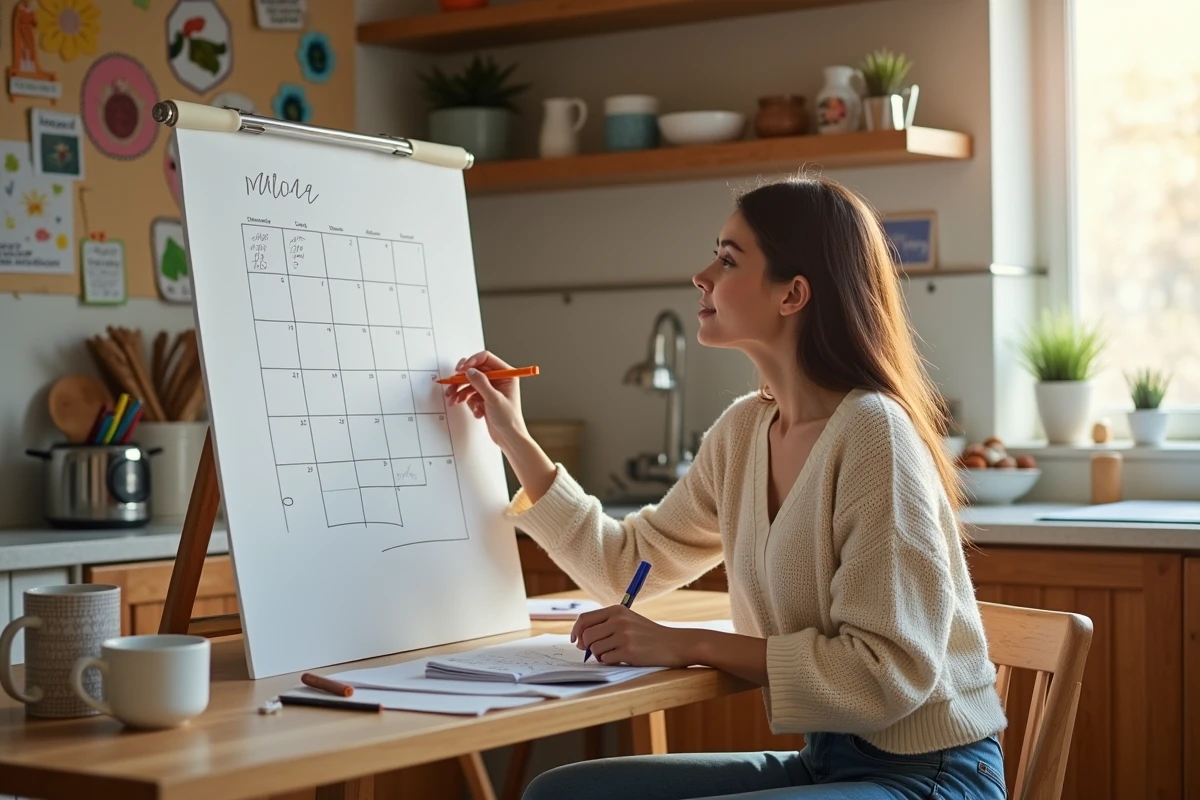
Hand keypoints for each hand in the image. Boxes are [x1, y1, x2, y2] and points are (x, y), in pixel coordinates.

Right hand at [445, 351, 527, 450]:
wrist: (509, 438)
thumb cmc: (509, 419)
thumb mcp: (494, 399)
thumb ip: (480, 382)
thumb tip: (469, 370)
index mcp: (506, 374)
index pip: (486, 358)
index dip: (472, 361)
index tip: (461, 369)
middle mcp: (499, 379)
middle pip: (475, 370)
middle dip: (462, 379)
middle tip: (451, 384)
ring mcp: (490, 389)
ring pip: (470, 383)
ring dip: (461, 392)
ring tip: (454, 400)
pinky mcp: (484, 398)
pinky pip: (471, 394)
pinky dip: (468, 402)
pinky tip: (475, 412)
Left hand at [570, 604, 695, 668]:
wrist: (674, 643)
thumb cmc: (648, 634)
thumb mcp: (628, 620)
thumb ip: (606, 624)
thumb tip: (581, 639)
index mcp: (616, 610)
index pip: (584, 619)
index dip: (576, 631)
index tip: (576, 640)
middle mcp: (618, 620)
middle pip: (587, 636)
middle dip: (587, 647)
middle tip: (594, 652)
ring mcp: (624, 636)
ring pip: (595, 649)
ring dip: (600, 655)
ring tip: (614, 653)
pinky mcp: (629, 651)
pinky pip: (606, 660)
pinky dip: (610, 662)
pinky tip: (622, 658)